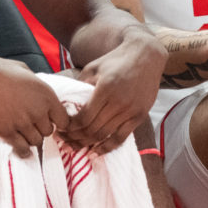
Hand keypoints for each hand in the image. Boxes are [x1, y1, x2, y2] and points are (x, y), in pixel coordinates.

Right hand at [0, 55, 69, 157]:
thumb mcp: (27, 72)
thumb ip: (38, 87)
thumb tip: (43, 96)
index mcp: (46, 94)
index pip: (63, 120)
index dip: (57, 122)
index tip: (51, 122)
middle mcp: (38, 110)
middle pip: (49, 132)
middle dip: (41, 128)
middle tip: (32, 124)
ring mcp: (22, 122)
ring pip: (36, 141)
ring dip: (30, 138)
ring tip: (23, 132)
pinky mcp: (6, 131)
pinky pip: (21, 148)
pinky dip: (22, 150)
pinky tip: (20, 147)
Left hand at [63, 32, 165, 153]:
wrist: (146, 56)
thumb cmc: (116, 60)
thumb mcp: (94, 67)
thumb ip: (81, 84)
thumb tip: (67, 103)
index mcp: (105, 89)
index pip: (84, 117)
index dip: (70, 127)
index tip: (61, 129)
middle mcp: (118, 102)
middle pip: (92, 129)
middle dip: (75, 137)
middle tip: (64, 140)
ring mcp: (130, 111)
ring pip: (104, 135)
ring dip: (87, 144)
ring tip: (75, 146)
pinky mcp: (139, 116)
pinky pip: (121, 138)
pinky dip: (107, 147)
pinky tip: (96, 151)